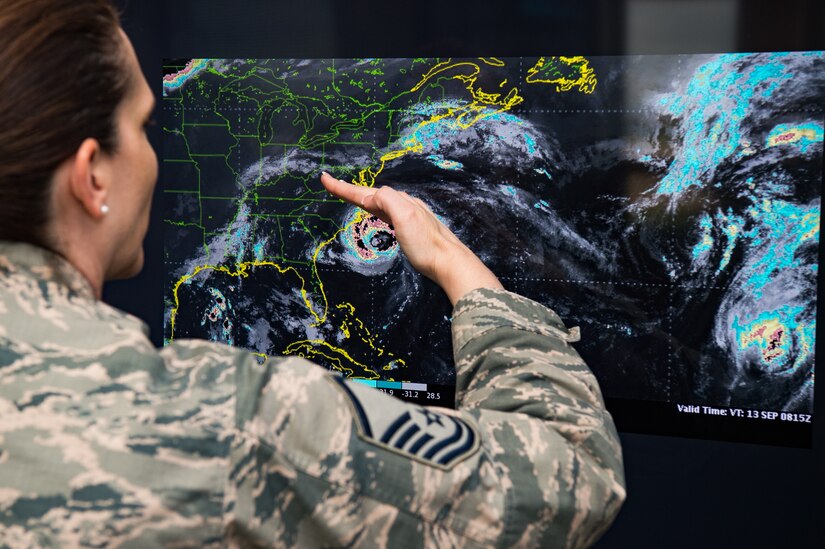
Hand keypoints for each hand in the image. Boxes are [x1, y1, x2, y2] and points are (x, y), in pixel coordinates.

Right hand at [320, 172, 502, 304]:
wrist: (451, 264)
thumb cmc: (426, 245)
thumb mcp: (405, 217)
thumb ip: (387, 200)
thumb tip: (372, 196)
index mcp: (399, 202)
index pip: (366, 192)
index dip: (344, 187)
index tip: (325, 179)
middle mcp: (406, 206)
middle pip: (373, 194)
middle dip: (351, 190)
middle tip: (332, 184)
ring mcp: (411, 217)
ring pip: (382, 203)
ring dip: (364, 198)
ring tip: (350, 195)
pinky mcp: (414, 231)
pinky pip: (390, 213)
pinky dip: (377, 209)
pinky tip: (380, 214)